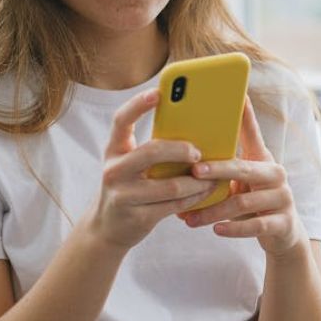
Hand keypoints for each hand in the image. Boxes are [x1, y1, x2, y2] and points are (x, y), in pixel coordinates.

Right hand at [88, 89, 218, 249]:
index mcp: (114, 150)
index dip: (138, 105)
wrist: (108, 227)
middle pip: (151, 152)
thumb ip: (153, 150)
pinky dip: (195, 198)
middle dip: (181, 149)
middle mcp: (114, 170)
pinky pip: (174, 205)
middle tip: (198, 151)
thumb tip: (195, 131)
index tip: (159, 93)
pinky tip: (206, 192)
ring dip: (198, 181)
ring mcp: (123, 195)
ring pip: (170, 185)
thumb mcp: (132, 165)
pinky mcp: (137, 217)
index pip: (121, 120)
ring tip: (213, 176)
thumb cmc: (130, 187)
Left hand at [178, 96, 306, 256]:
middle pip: (244, 168)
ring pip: (244, 202)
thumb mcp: (242, 180)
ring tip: (190, 217)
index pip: (253, 133)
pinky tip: (216, 230)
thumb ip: (224, 166)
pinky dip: (234, 228)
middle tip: (194, 171)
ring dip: (214, 210)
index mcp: (263, 159)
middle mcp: (276, 174)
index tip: (238, 95)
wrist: (283, 234)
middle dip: (218, 169)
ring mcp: (282, 199)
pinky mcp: (283, 223)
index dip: (246, 115)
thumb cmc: (254, 200)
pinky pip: (256, 226)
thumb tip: (185, 150)